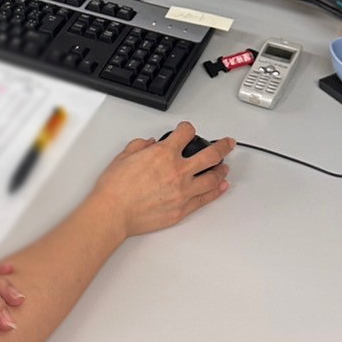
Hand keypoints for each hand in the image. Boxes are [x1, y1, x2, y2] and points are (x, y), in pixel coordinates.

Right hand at [90, 121, 232, 238]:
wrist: (113, 213)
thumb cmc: (115, 188)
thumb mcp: (123, 156)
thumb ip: (140, 146)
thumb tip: (149, 144)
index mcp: (163, 154)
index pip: (186, 133)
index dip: (188, 128)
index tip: (188, 129)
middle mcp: (177, 171)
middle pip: (211, 154)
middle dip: (223, 146)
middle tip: (228, 143)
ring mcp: (183, 191)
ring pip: (213, 177)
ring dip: (222, 170)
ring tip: (225, 166)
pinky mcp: (182, 209)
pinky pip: (205, 198)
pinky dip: (216, 191)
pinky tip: (221, 187)